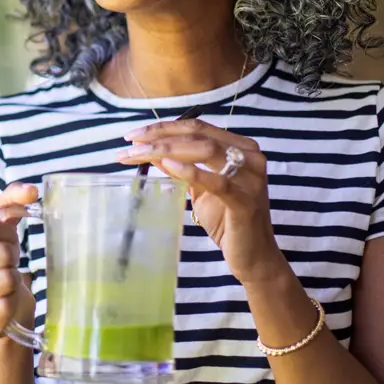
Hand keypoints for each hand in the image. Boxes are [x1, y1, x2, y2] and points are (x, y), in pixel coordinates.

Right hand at [0, 182, 37, 341]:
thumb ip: (12, 200)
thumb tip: (32, 191)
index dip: (8, 233)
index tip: (6, 242)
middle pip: (1, 254)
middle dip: (13, 255)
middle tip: (8, 263)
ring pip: (7, 279)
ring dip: (15, 279)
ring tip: (6, 282)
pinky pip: (7, 307)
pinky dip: (14, 302)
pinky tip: (5, 303)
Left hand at [117, 118, 286, 285]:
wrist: (253, 257)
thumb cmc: (227, 220)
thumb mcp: (200, 188)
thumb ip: (181, 166)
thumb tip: (152, 150)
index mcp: (240, 147)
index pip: (198, 127)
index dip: (164, 127)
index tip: (134, 135)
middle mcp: (249, 156)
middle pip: (198, 134)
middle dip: (160, 136)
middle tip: (130, 143)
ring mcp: (250, 177)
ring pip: (205, 150)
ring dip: (167, 149)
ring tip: (140, 153)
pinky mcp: (246, 201)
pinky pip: (217, 181)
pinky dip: (191, 171)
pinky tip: (167, 166)